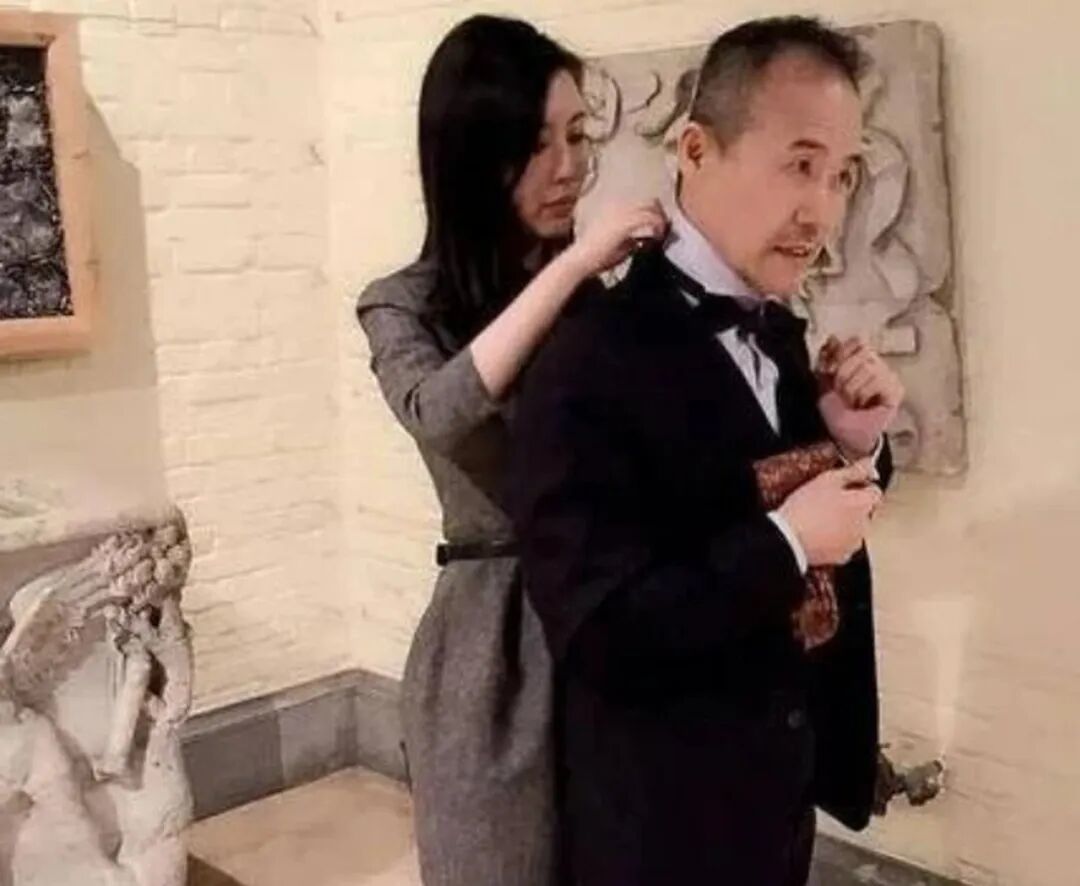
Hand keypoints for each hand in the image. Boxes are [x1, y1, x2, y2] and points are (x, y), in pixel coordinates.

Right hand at [564, 201, 667, 276]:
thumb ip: (630, 239)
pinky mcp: (625, 222)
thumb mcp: (618, 245)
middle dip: (660, 215)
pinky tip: (657, 237)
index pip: (641, 203)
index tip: (659, 227)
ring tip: (662, 234)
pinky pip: (648, 217)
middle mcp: (618, 207)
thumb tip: (644, 238)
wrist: (582, 260)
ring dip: (660, 220)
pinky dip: (657, 226)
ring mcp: (621, 213)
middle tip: (664, 230)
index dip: (654, 213)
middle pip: (649, 202)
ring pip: (651, 208)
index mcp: (614, 210)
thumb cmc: (596, 256)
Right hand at [777, 461, 882, 566]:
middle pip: (864, 511)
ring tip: (820, 518)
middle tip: (828, 501)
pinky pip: (843, 544)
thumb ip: (854, 471)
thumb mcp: (828, 480)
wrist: (790, 539)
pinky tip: (819, 532)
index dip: (861, 486)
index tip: (847, 485)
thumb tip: (869, 465)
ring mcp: (853, 543)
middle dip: (851, 506)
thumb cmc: (806, 509)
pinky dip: (835, 539)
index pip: (875, 491)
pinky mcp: (842, 557)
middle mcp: (864, 525)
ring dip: (843, 523)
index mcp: (863, 504)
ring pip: (854, 528)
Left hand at [817, 336, 904, 458]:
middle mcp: (877, 365)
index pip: (857, 341)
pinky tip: (864, 405)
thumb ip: (828, 359)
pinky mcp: (896, 391)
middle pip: (863, 352)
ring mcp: (889, 377)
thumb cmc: (835, 411)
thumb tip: (833, 338)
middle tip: (842, 393)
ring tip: (852, 402)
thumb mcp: (824, 382)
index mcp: (859, 360)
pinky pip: (878, 381)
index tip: (829, 370)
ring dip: (852, 388)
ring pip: (869, 368)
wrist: (844, 436)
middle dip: (844, 374)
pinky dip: (864, 394)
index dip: (841, 353)